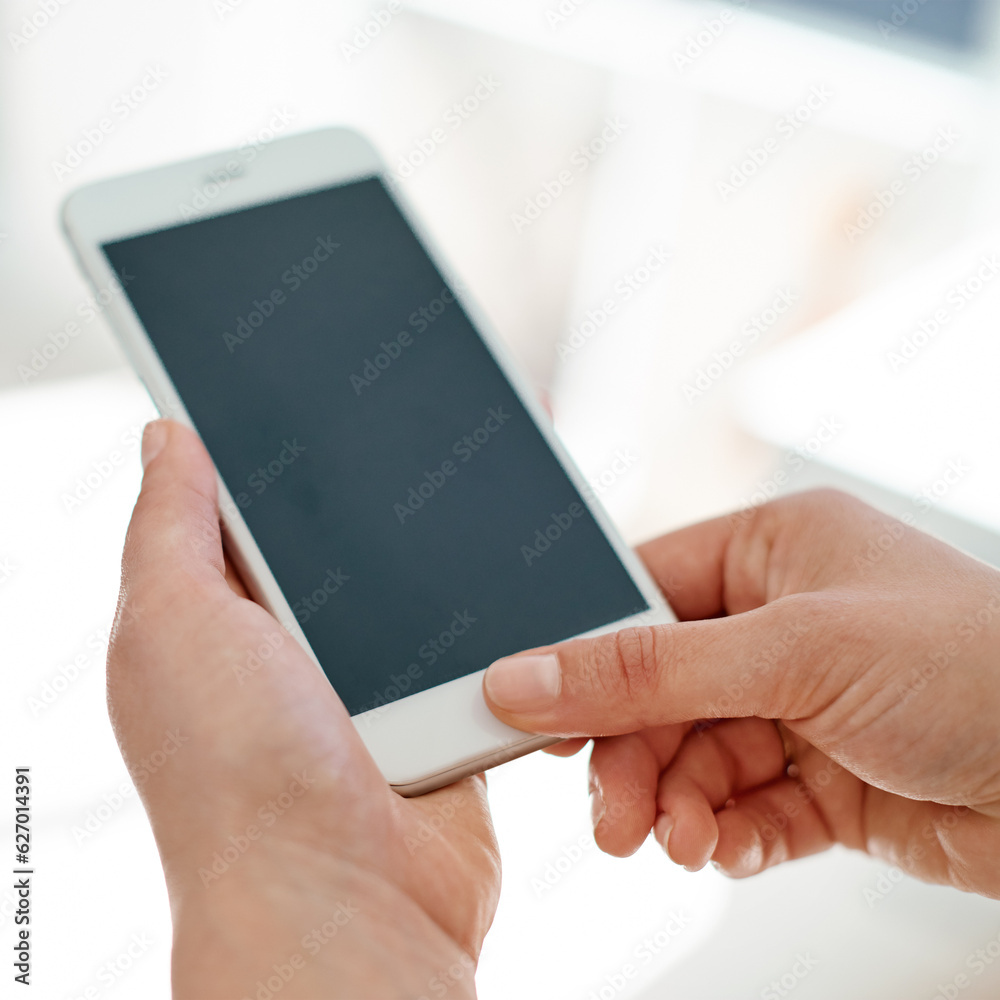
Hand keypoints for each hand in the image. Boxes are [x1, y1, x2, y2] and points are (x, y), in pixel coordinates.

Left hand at [107, 420, 498, 998]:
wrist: (349, 902)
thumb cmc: (241, 780)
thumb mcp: (174, 626)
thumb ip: (169, 526)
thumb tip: (165, 435)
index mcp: (218, 619)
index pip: (247, 504)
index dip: (277, 444)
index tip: (317, 383)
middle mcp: (293, 646)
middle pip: (342, 532)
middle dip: (377, 477)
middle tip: (420, 401)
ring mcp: (371, 677)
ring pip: (416, 577)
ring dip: (445, 536)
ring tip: (485, 449)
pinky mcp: (440, 704)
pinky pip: (474, 632)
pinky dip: (492, 599)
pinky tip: (520, 545)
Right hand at [483, 489, 999, 897]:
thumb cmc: (979, 664)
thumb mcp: (793, 653)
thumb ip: (647, 671)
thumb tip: (525, 676)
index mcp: (773, 552)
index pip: (641, 595)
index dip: (583, 653)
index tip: (532, 710)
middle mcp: (781, 622)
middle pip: (657, 687)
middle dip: (632, 753)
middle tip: (611, 813)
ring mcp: (801, 703)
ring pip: (692, 755)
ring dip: (675, 804)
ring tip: (677, 841)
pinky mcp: (825, 778)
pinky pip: (741, 807)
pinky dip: (725, 834)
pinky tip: (727, 848)